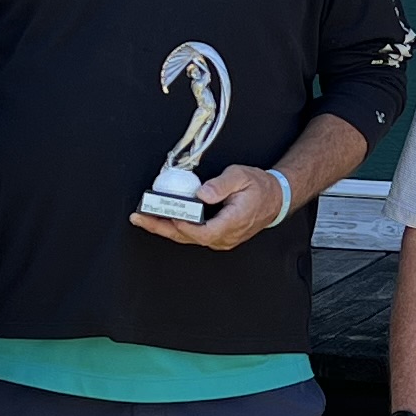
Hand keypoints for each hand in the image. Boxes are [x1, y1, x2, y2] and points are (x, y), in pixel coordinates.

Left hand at [132, 163, 288, 251]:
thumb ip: (221, 185)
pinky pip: (192, 235)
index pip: (204, 232)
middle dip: (161, 227)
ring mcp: (220, 238)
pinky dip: (175, 228)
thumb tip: (203, 193)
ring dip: (164, 228)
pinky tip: (161, 219)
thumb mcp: (241, 176)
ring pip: (187, 238)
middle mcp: (225, 236)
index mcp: (233, 221)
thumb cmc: (259, 188)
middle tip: (140, 218)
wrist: (274, 198)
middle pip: (188, 238)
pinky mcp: (216, 236)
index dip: (184, 226)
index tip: (169, 216)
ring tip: (143, 218)